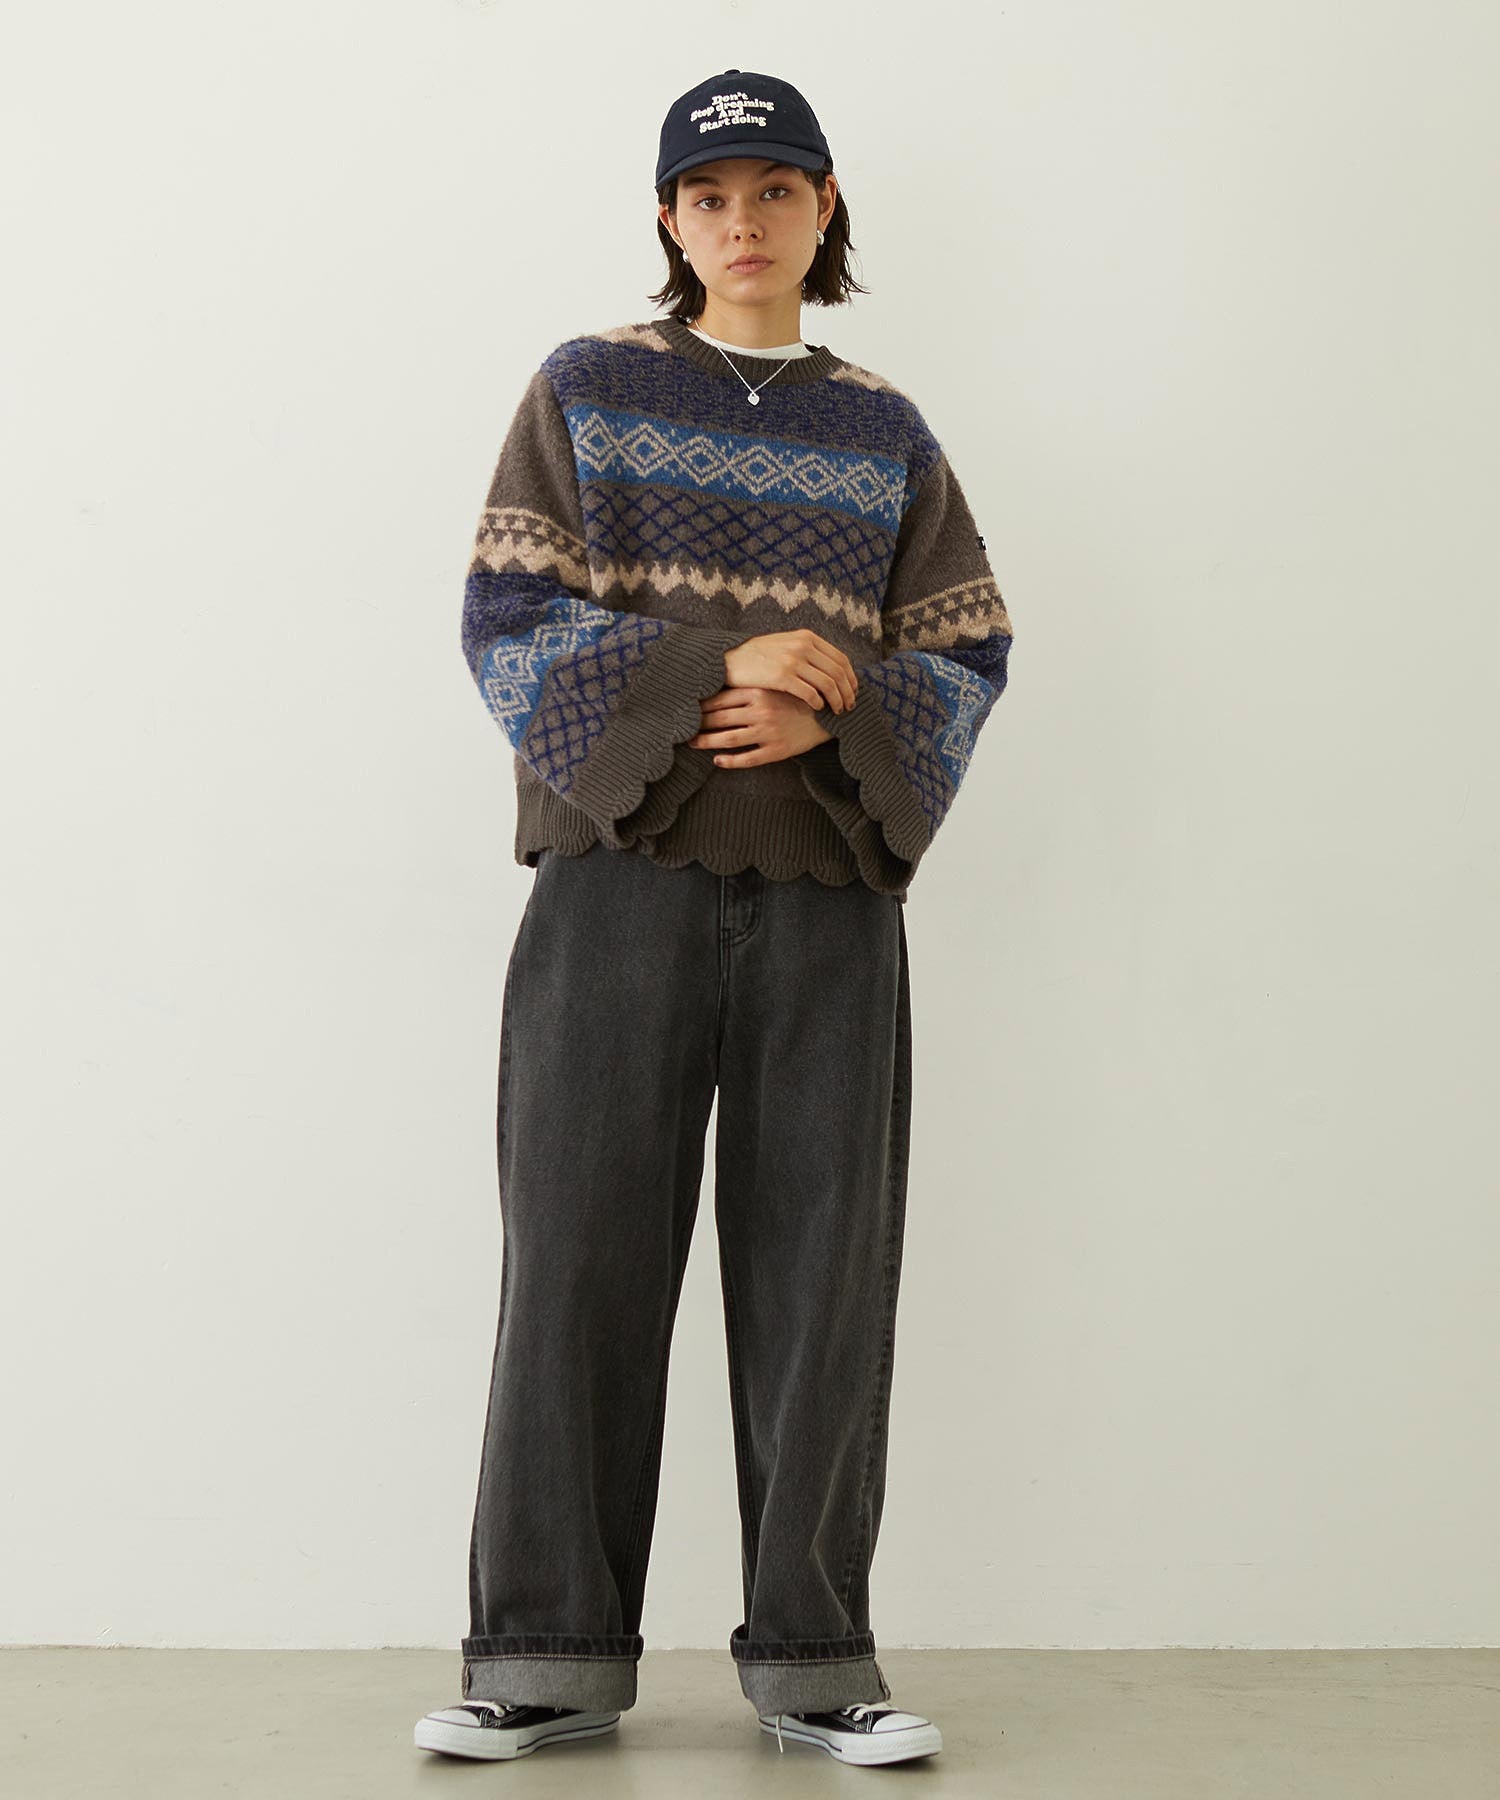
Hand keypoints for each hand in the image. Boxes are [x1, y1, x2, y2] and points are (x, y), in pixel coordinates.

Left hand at [687, 686, 834, 767]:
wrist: (828, 715)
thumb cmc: (798, 697)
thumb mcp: (777, 683)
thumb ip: (753, 684)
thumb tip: (723, 682)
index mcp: (760, 691)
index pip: (721, 698)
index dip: (702, 704)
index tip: (688, 707)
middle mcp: (761, 711)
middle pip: (720, 719)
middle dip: (699, 724)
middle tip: (683, 728)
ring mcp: (768, 732)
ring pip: (729, 739)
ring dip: (707, 742)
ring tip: (693, 743)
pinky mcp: (776, 750)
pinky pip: (747, 759)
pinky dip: (729, 761)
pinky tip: (717, 760)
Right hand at [723, 629, 858, 714]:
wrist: (729, 659)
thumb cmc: (758, 656)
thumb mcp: (785, 644)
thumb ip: (807, 651)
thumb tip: (831, 668)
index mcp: (807, 637)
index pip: (841, 659)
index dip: (851, 678)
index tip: (853, 691)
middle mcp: (803, 646)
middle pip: (838, 673)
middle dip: (848, 692)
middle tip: (849, 706)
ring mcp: (793, 660)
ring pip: (828, 684)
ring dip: (837, 700)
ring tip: (837, 711)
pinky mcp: (782, 676)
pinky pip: (810, 693)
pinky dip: (818, 703)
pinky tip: (818, 709)